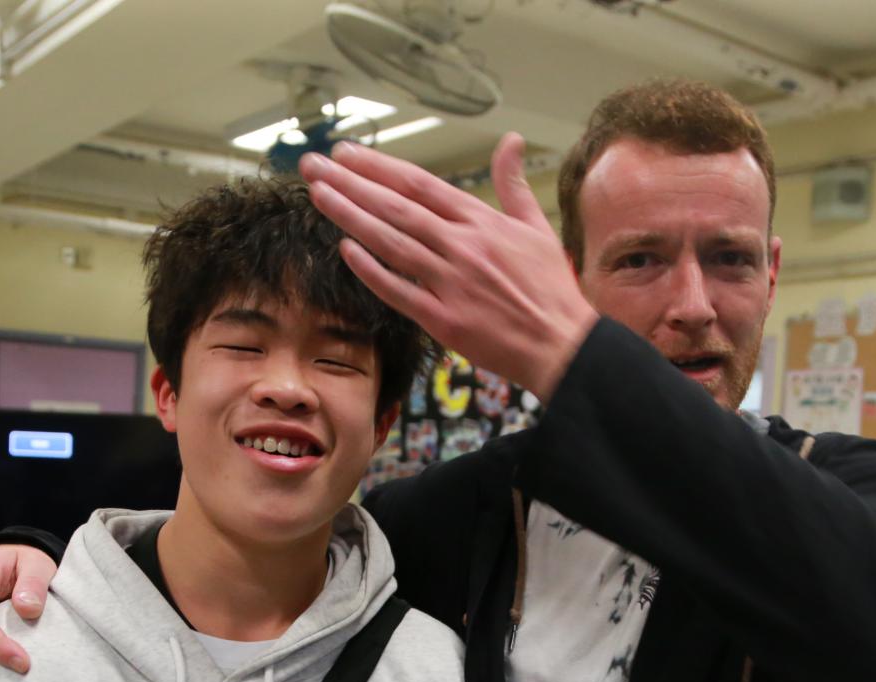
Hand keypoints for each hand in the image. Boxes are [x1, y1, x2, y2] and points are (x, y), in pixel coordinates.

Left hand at [300, 133, 598, 401]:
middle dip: (350, 183)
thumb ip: (513, 184)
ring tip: (318, 195)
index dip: (378, 166)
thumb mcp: (536, 227)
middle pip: (395, 207)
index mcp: (482, 221)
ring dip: (350, 217)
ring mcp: (451, 283)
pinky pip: (398, 291)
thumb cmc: (550, 289)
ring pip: (390, 242)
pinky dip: (371, 270)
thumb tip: (512, 141)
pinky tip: (345, 250)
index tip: (345, 152)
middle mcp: (462, 246)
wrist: (562, 345)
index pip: (419, 184)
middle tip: (313, 165)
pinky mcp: (444, 320)